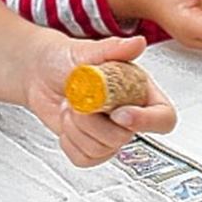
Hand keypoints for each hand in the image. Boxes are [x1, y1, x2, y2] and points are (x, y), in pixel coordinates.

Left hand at [22, 33, 176, 167]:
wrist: (38, 71)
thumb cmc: (65, 58)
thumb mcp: (87, 50)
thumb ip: (113, 48)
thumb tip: (137, 43)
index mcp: (138, 90)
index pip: (163, 117)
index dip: (146, 121)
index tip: (118, 113)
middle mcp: (128, 115)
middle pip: (123, 137)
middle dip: (92, 119)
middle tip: (78, 98)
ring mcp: (109, 133)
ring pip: (101, 150)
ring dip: (77, 127)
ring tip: (71, 105)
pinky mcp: (90, 147)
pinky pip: (84, 158)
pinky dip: (68, 140)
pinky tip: (67, 121)